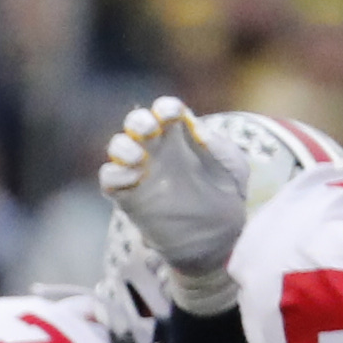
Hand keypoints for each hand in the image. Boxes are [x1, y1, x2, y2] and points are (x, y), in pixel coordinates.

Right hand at [100, 99, 250, 289]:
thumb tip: (196, 131)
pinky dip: (114, 174)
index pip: (165, 110)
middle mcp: (159, 150)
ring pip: (118, 146)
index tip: (171, 113)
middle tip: (149, 130)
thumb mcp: (233, 164)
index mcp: (183, 136)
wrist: (217, 235)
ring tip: (138, 159)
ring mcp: (141, 173)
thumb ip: (216, 144)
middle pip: (137, 122)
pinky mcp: (128, 197)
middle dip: (138, 121)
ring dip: (122, 146)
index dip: (164, 107)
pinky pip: (109, 178)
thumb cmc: (227, 196)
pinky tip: (133, 178)